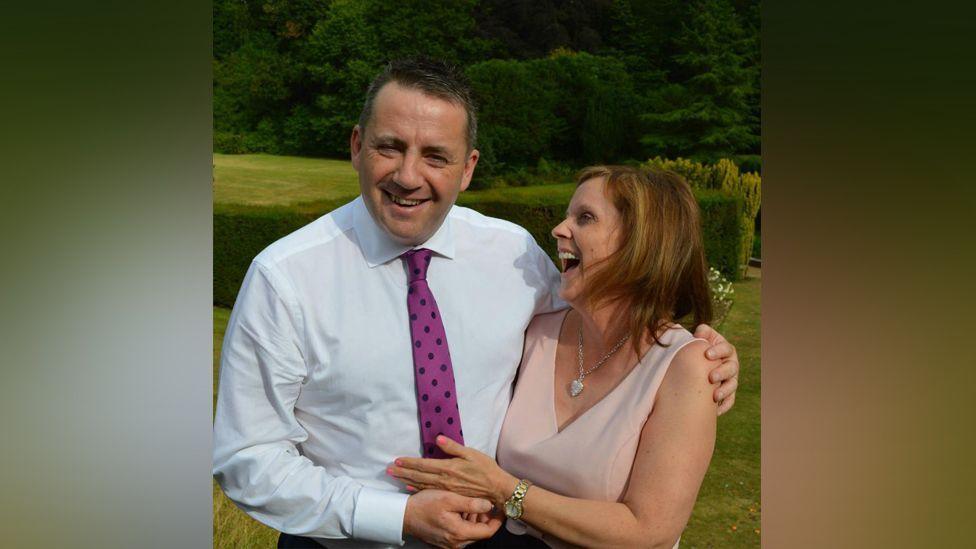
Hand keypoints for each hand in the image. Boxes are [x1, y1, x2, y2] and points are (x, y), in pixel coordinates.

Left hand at [390, 436, 517, 507]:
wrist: (496, 489)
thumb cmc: (485, 469)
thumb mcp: (471, 453)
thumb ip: (453, 447)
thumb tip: (437, 438)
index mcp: (448, 467)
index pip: (423, 465)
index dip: (409, 462)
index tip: (396, 460)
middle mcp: (443, 479)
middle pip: (418, 475)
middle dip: (402, 471)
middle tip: (388, 470)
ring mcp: (445, 489)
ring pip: (421, 484)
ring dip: (406, 479)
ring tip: (394, 477)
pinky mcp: (448, 494)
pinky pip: (429, 491)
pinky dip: (417, 489)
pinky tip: (409, 487)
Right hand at [403, 488, 501, 548]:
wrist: (403, 515)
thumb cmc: (426, 504)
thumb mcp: (449, 499)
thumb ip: (471, 503)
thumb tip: (489, 505)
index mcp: (460, 533)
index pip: (488, 531)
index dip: (497, 520)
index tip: (500, 508)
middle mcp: (456, 543)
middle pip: (480, 532)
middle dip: (484, 517)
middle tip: (483, 501)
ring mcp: (449, 544)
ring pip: (471, 532)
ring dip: (474, 519)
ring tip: (469, 503)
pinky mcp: (443, 542)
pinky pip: (460, 534)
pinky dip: (464, 522)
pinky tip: (458, 510)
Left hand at [694, 323, 738, 414]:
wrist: (697, 365)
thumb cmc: (698, 349)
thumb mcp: (700, 339)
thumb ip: (701, 333)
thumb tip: (700, 332)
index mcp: (726, 349)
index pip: (726, 348)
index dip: (718, 351)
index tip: (707, 354)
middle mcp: (731, 364)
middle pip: (732, 368)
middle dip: (722, 372)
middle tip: (711, 377)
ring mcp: (731, 379)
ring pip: (732, 385)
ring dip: (725, 391)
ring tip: (714, 396)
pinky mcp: (728, 393)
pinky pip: (730, 401)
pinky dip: (724, 406)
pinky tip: (716, 412)